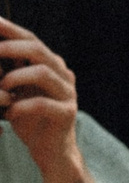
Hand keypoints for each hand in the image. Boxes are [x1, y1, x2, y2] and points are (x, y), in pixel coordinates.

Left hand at [0, 17, 78, 175]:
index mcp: (51, 66)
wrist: (52, 152)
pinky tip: (10, 114)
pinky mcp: (67, 113)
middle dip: (12, 48)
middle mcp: (63, 75)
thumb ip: (6, 74)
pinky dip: (21, 107)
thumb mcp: (15, 93)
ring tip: (1, 90)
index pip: (31, 40)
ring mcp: (68, 93)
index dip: (11, 30)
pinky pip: (43, 104)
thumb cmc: (29, 120)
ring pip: (43, 73)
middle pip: (39, 51)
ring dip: (15, 78)